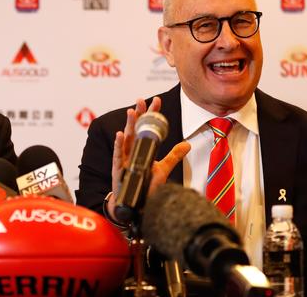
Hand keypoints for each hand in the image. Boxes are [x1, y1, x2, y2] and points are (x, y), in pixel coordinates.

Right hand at [108, 97, 189, 219]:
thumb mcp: (163, 169)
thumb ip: (173, 155)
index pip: (146, 127)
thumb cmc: (145, 187)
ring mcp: (124, 160)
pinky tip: (120, 134)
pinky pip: (118, 156)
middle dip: (138, 114)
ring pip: (126, 140)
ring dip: (128, 125)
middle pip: (135, 129)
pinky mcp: (118, 170)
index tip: (156, 101)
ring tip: (131, 111)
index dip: (150, 114)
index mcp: (140, 149)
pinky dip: (119, 145)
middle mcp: (131, 152)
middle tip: (141, 100)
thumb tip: (188, 143)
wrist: (135, 206)